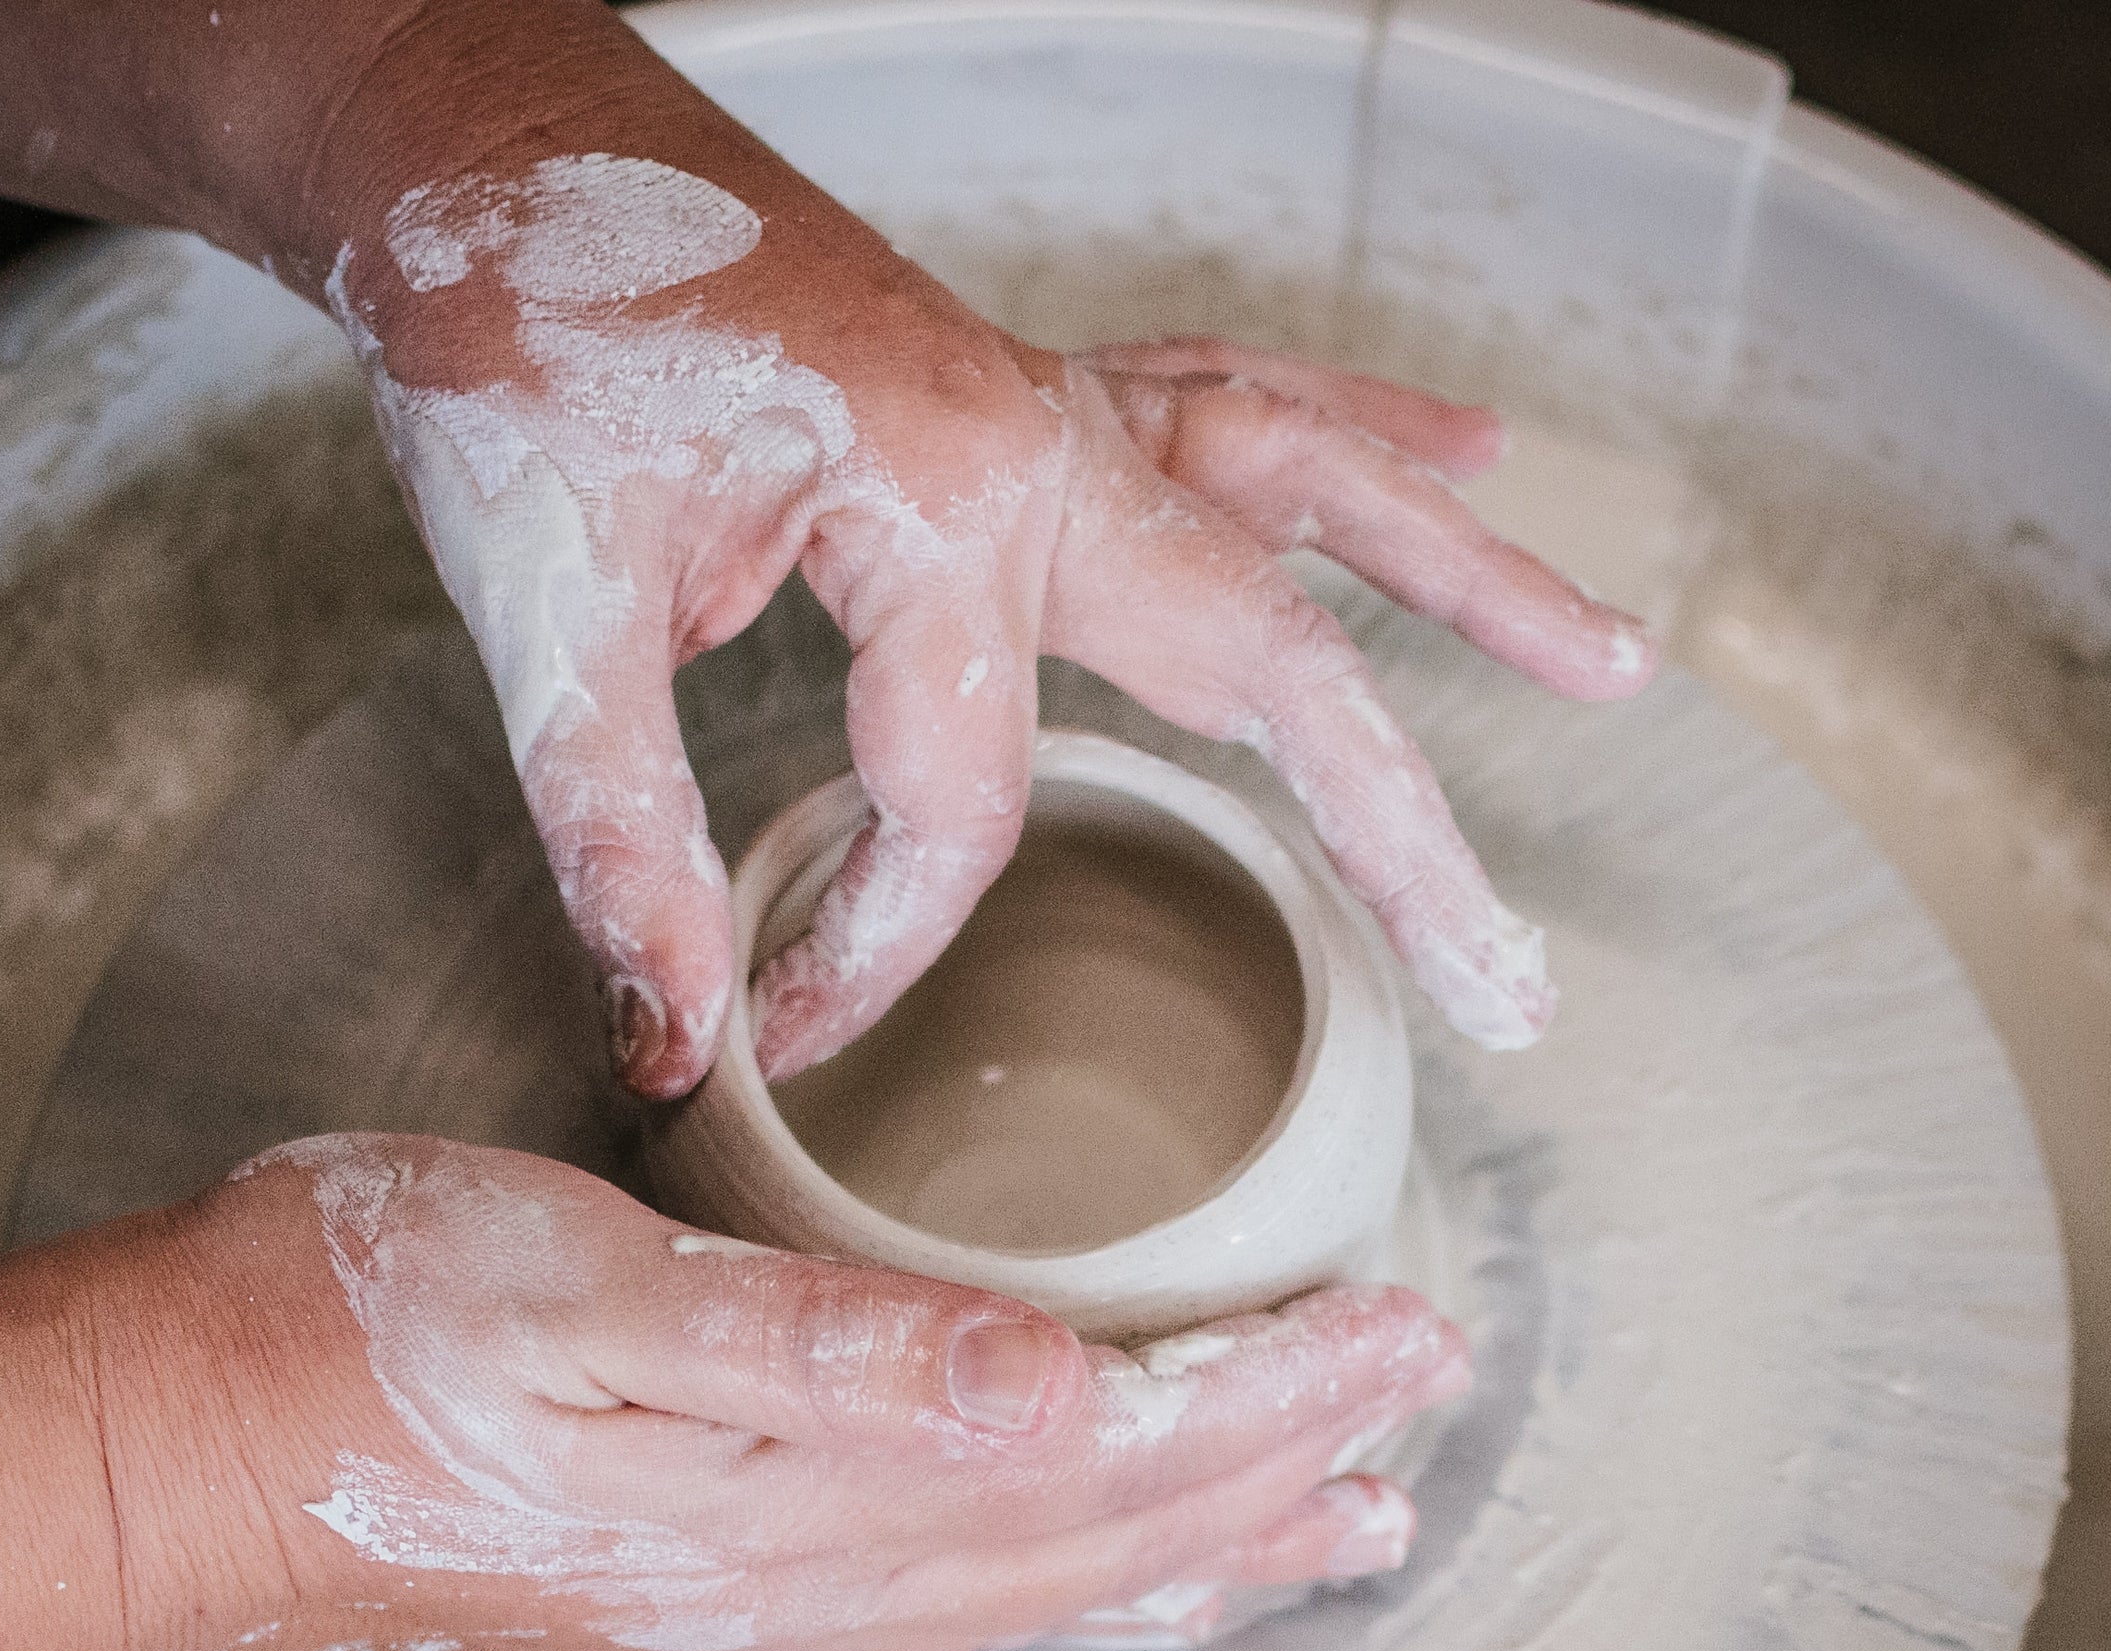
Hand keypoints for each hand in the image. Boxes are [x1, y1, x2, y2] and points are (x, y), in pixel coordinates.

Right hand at [181, 1140, 1466, 1650]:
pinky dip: (1065, 1585)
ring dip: (1192, 1552)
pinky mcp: (696, 1590)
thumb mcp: (586, 1298)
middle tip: (1415, 1422)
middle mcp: (800, 1579)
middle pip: (1093, 1542)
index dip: (1259, 1397)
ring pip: (1035, 1588)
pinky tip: (1096, 1572)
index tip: (1399, 1336)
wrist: (173, 1441)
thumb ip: (828, 1354)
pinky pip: (945, 1605)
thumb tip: (1047, 1388)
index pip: (1095, 1455)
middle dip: (1269, 1476)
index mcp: (793, 1498)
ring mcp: (748, 1602)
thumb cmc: (361, 1320)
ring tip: (1325, 1534)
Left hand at [299, 13, 1653, 1099]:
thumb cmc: (525, 347)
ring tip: (1613, 667)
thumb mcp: (548, 608)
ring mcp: (1058, 399)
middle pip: (1280, 654)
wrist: (496, 156)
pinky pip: (1244, 401)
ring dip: (1470, 584)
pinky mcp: (1037, 382)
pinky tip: (1465, 454)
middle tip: (1507, 978)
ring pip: (1315, 492)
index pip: (972, 801)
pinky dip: (1361, 437)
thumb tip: (668, 1034)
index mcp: (943, 496)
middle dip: (1403, 832)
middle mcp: (1044, 442)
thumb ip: (617, 833)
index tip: (785, 1029)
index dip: (878, 946)